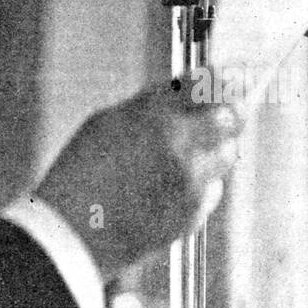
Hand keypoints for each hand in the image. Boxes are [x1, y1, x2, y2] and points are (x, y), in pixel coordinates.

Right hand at [36, 76, 242, 280]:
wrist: (71, 235)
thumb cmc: (78, 175)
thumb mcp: (105, 124)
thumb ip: (151, 107)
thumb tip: (188, 96)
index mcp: (155, 116)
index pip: (208, 83)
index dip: (226, 75)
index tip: (236, 73)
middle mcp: (181, 146)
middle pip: (234, 116)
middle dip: (234, 108)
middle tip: (234, 105)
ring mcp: (191, 183)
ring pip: (227, 154)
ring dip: (217, 146)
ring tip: (188, 152)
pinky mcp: (194, 214)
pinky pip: (212, 188)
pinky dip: (201, 182)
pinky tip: (171, 186)